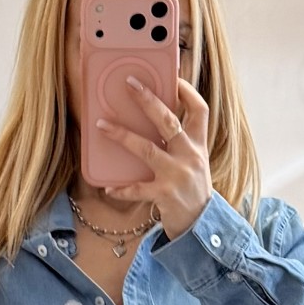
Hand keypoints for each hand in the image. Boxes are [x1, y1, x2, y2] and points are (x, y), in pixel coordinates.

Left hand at [93, 74, 213, 241]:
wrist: (201, 226)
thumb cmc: (192, 190)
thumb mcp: (195, 162)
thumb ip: (181, 143)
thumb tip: (155, 120)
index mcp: (199, 145)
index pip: (199, 111)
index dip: (187, 92)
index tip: (173, 79)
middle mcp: (190, 156)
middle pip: (169, 121)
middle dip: (148, 100)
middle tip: (130, 84)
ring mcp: (177, 175)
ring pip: (148, 149)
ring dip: (123, 136)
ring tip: (102, 125)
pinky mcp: (165, 195)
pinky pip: (138, 189)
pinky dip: (122, 190)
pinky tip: (109, 188)